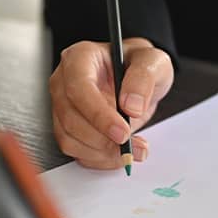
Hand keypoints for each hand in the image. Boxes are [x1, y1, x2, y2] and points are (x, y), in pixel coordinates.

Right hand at [50, 38, 172, 168]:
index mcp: (80, 58)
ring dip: (103, 152)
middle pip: (70, 118)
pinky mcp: (69, 129)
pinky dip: (101, 159)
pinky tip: (121, 152)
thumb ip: (144, 79)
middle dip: (102, 138)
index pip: (79, 88)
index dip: (99, 114)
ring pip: (70, 139)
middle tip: (132, 145)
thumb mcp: (153, 61)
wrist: (138, 82)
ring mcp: (63, 107)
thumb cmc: (140, 65)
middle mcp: (65, 82)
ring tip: (134, 148)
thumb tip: (131, 106)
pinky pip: (78, 152)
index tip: (122, 131)